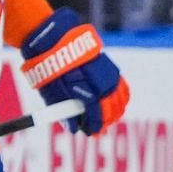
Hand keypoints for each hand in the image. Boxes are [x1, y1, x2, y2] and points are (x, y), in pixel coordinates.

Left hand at [20, 9, 130, 134]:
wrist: (55, 39)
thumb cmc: (50, 66)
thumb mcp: (51, 92)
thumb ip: (64, 110)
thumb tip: (73, 127)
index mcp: (85, 90)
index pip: (96, 114)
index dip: (95, 125)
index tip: (92, 132)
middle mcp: (100, 82)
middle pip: (111, 108)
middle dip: (107, 120)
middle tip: (100, 128)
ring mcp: (108, 74)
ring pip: (120, 98)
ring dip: (117, 110)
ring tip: (111, 118)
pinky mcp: (110, 66)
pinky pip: (122, 86)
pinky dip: (121, 96)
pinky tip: (118, 102)